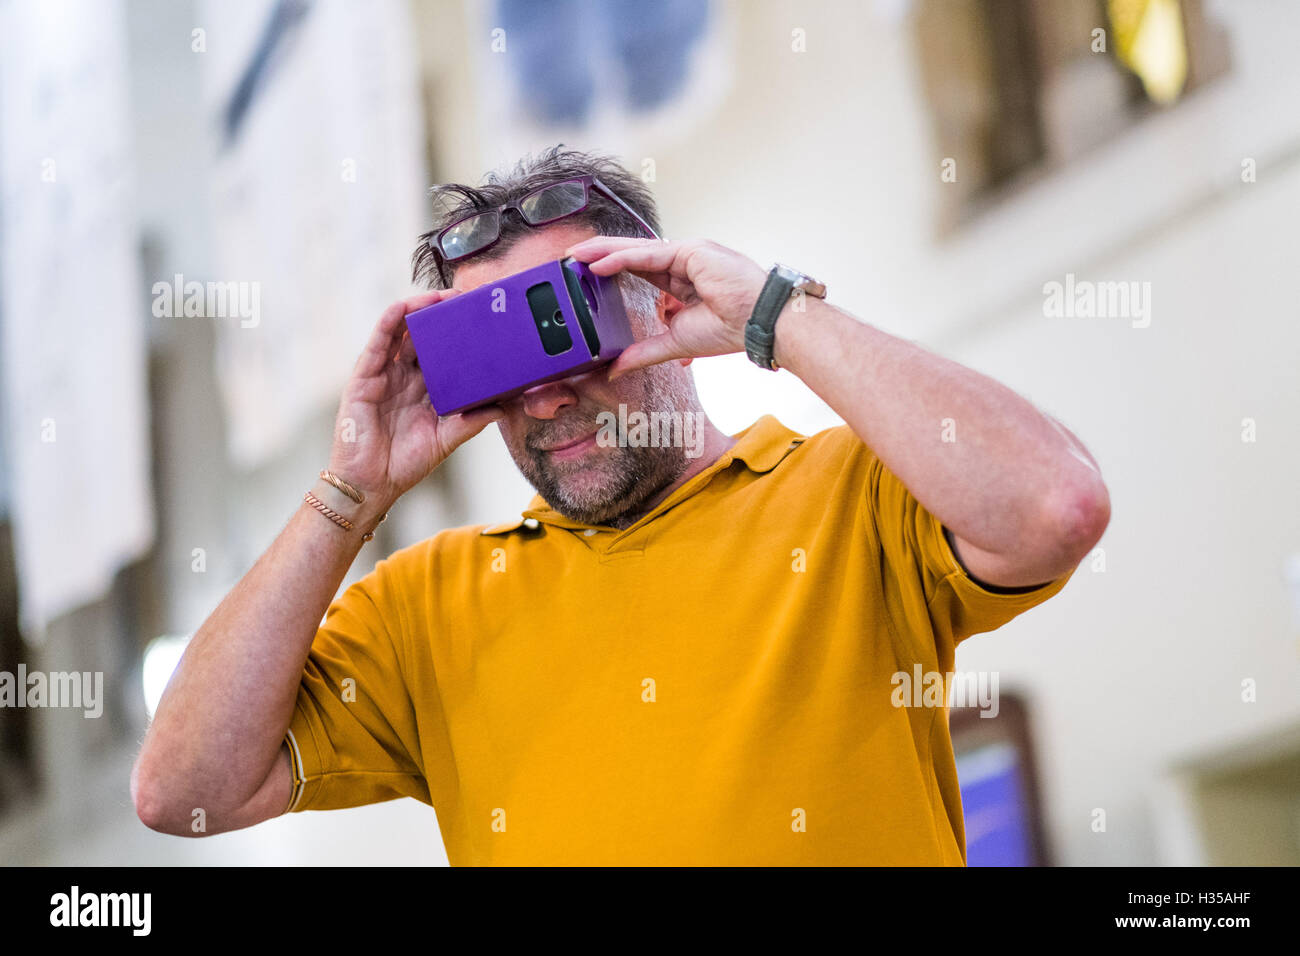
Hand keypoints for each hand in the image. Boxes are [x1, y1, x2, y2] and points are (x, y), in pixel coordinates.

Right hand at [326, 290, 503, 512]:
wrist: (371, 485)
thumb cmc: (406, 463)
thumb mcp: (447, 438)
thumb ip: (472, 421)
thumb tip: (505, 407)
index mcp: (424, 389)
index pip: (442, 353)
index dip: (458, 335)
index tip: (480, 318)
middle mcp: (404, 377)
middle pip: (423, 337)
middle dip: (441, 316)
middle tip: (464, 298)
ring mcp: (383, 375)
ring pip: (400, 333)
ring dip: (417, 310)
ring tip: (439, 295)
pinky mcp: (364, 378)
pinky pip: (377, 344)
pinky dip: (389, 322)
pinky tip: (403, 306)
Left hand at [563, 237, 768, 378]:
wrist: (760, 324)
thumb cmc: (731, 329)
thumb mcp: (676, 343)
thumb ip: (645, 352)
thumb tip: (615, 368)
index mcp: (681, 281)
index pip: (639, 270)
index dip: (611, 270)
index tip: (585, 275)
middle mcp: (683, 262)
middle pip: (633, 255)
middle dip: (600, 255)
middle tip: (570, 258)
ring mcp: (688, 253)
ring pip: (637, 250)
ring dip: (604, 252)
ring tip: (576, 254)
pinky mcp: (691, 251)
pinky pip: (649, 254)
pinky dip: (622, 257)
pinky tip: (599, 263)